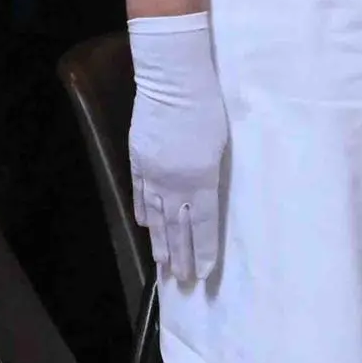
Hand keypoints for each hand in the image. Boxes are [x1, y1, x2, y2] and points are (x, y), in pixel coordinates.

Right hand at [126, 13, 226, 286]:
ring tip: (164, 267)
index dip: (204, 251)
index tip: (204, 273)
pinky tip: (147, 228)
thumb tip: (209, 192)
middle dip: (182, 257)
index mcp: (201, 178)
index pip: (202, 225)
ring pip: (156, 217)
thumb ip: (215, 171)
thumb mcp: (223, 140)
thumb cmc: (209, 104)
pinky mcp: (138, 160)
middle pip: (177, 228)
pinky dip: (143, 214)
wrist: (173, 79)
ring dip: (161, 244)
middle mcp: (174, 183)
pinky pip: (140, 194)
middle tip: (184, 282)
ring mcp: (152, 173)